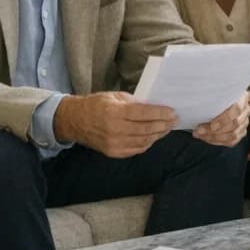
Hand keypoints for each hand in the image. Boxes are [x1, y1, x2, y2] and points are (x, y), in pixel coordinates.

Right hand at [54, 92, 175, 158]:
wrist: (75, 121)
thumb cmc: (95, 105)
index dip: (161, 113)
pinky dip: (148, 143)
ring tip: (167, 128)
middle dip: (164, 124)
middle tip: (174, 120)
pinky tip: (154, 137)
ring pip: (144, 141)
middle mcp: (115, 130)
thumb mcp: (114, 96)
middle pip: (147, 129)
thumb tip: (154, 107)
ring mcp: (114, 144)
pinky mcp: (114, 152)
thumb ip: (134, 102)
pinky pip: (137, 149)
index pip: (144, 113)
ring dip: (159, 135)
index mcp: (115, 112)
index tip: (172, 111)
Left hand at [192, 93, 249, 147]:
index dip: (224, 119)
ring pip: (233, 135)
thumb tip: (195, 103)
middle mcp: (246, 110)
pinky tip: (208, 139)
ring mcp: (245, 122)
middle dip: (215, 131)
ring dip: (215, 138)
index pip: (236, 109)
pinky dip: (219, 142)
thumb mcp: (214, 91)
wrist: (225, 99)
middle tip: (199, 131)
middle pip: (234, 124)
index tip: (211, 125)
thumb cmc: (217, 95)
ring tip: (200, 135)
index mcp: (241, 97)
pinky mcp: (241, 132)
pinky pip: (232, 141)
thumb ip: (209, 96)